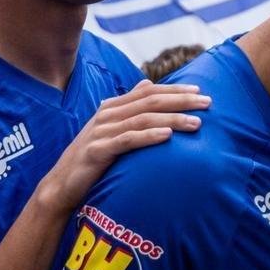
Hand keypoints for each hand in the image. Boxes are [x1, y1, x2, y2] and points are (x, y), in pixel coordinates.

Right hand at [37, 79, 210, 213]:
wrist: (62, 185)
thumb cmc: (93, 157)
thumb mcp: (111, 128)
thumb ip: (129, 106)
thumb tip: (147, 84)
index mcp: (112, 107)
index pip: (149, 92)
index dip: (175, 89)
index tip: (200, 90)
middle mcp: (106, 115)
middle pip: (150, 102)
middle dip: (181, 101)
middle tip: (208, 103)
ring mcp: (101, 132)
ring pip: (143, 119)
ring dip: (172, 119)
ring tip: (196, 123)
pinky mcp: (97, 151)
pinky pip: (127, 140)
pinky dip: (149, 136)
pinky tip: (168, 135)